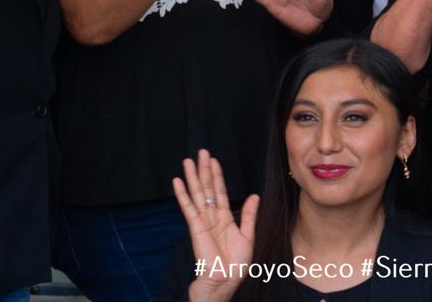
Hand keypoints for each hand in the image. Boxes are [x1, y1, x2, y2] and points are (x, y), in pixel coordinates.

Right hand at [172, 149, 257, 301]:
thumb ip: (249, 215)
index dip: (217, 175)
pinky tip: (177, 182)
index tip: (213, 160)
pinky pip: (188, 208)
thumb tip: (254, 195)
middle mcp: (212, 216)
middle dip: (204, 170)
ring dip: (193, 177)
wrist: (225, 280)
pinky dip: (182, 194)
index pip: (219, 191)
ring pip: (197, 194)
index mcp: (225, 218)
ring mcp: (202, 221)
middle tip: (201, 152)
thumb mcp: (248, 236)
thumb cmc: (236, 264)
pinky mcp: (195, 228)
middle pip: (207, 188)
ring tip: (187, 160)